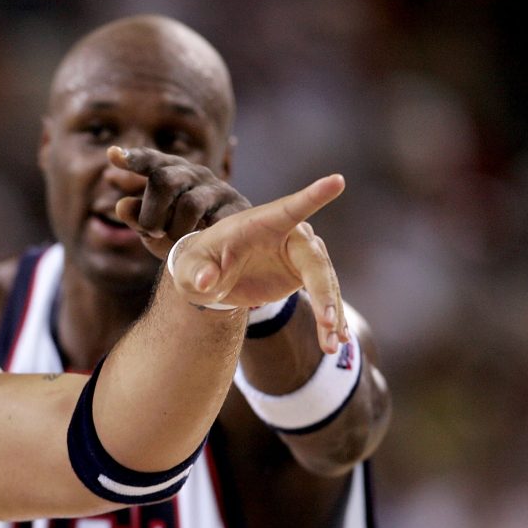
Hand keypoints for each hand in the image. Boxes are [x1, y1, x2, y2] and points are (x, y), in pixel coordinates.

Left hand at [109, 146, 250, 259]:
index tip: (113, 154)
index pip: (151, 161)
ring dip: (176, 230)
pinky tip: (200, 240)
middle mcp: (194, 173)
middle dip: (152, 212)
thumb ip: (137, 217)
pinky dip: (202, 235)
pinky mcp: (237, 206)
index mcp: (170, 172)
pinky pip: (216, 221)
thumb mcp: (153, 229)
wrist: (220, 253)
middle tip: (153, 232)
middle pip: (165, 180)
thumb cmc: (180, 234)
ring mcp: (217, 187)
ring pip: (189, 204)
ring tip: (179, 241)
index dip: (134, 158)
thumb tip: (121, 206)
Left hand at [165, 173, 348, 353]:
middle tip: (328, 323)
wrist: (210, 276)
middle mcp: (289, 235)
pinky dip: (330, 320)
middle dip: (324, 292)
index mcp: (260, 223)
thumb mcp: (190, 270)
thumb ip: (198, 273)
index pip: (290, 207)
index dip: (313, 195)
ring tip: (330, 346)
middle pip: (316, 261)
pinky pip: (325, 297)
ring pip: (325, 283)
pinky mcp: (305, 275)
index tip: (337, 181)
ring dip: (330, 315)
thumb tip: (206, 280)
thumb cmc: (199, 263)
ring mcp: (301, 255)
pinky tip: (336, 342)